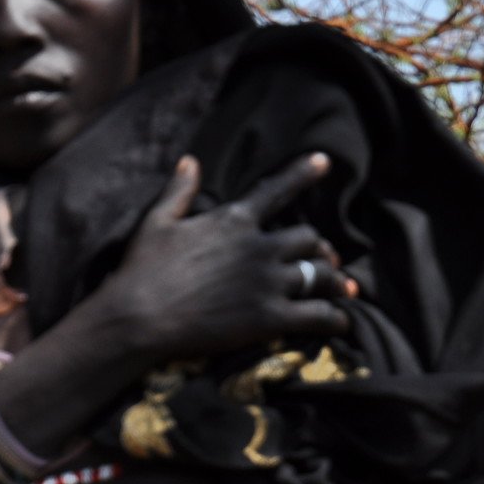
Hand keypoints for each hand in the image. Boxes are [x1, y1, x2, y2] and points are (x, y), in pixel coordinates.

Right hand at [78, 153, 354, 366]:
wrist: (139, 317)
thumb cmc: (142, 269)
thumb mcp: (157, 221)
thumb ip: (179, 190)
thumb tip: (190, 160)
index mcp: (234, 220)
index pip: (278, 190)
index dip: (304, 174)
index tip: (325, 161)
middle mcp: (259, 247)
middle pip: (309, 239)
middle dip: (321, 249)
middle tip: (328, 259)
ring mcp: (268, 282)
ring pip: (319, 275)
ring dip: (335, 282)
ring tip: (344, 290)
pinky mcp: (270, 317)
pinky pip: (317, 315)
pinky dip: (335, 319)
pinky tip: (342, 323)